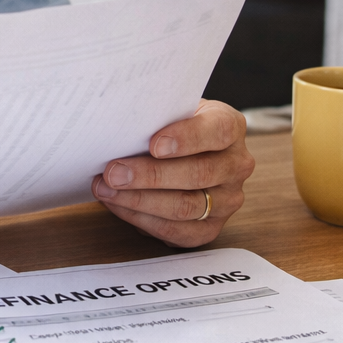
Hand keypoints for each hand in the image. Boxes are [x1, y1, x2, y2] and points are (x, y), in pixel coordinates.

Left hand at [90, 99, 253, 246]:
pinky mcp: (211, 228)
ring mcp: (227, 200)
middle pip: (199, 173)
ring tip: (107, 190)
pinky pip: (177, 231)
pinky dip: (142, 220)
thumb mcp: (167, 112)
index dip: (187, 138)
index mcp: (230, 127)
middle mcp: (236, 164)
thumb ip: (153, 118)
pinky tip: (118, 206)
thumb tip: (117, 131)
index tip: (154, 144)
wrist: (180, 152)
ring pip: (186, 206)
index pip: (217, 131)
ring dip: (140, 200)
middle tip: (114, 172)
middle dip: (150, 175)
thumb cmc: (169, 128)